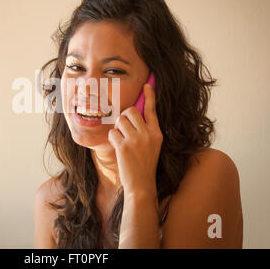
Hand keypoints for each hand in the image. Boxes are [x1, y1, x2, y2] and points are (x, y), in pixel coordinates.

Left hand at [108, 83, 162, 197]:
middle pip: (131, 111)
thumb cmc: (144, 165)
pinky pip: (112, 133)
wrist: (142, 185)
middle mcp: (148, 134)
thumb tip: (133, 115)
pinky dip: (112, 140)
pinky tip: (119, 149)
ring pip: (119, 120)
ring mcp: (136, 140)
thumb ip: (146, 131)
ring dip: (117, 129)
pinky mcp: (124, 146)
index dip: (149, 96)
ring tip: (123, 141)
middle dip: (124, 118)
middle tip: (124, 130)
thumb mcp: (152, 146)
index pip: (152, 110)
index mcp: (156, 133)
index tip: (147, 84)